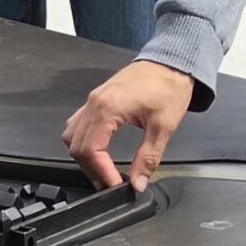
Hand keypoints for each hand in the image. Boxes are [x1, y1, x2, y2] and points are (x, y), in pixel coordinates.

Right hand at [63, 59, 193, 192]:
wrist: (172, 60)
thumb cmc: (169, 87)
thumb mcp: (163, 127)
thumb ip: (148, 158)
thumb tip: (138, 183)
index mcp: (108, 108)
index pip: (91, 150)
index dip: (101, 173)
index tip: (116, 186)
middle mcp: (94, 103)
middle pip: (77, 146)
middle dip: (92, 169)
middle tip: (110, 183)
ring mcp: (93, 99)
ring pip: (72, 135)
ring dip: (84, 156)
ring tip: (103, 170)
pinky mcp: (97, 98)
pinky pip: (78, 123)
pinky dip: (83, 140)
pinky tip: (98, 149)